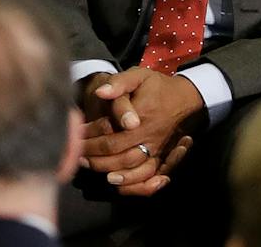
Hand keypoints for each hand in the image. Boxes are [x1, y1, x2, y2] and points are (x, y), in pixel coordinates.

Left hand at [79, 68, 203, 194]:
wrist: (184, 96)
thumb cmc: (156, 85)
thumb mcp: (137, 75)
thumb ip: (118, 83)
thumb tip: (100, 93)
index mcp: (141, 119)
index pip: (112, 139)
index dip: (91, 143)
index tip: (76, 139)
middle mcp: (149, 137)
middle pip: (119, 157)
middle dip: (96, 159)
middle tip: (78, 155)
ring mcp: (157, 149)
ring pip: (133, 169)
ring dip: (111, 172)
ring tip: (92, 167)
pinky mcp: (161, 156)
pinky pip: (149, 176)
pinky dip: (134, 184)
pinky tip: (117, 182)